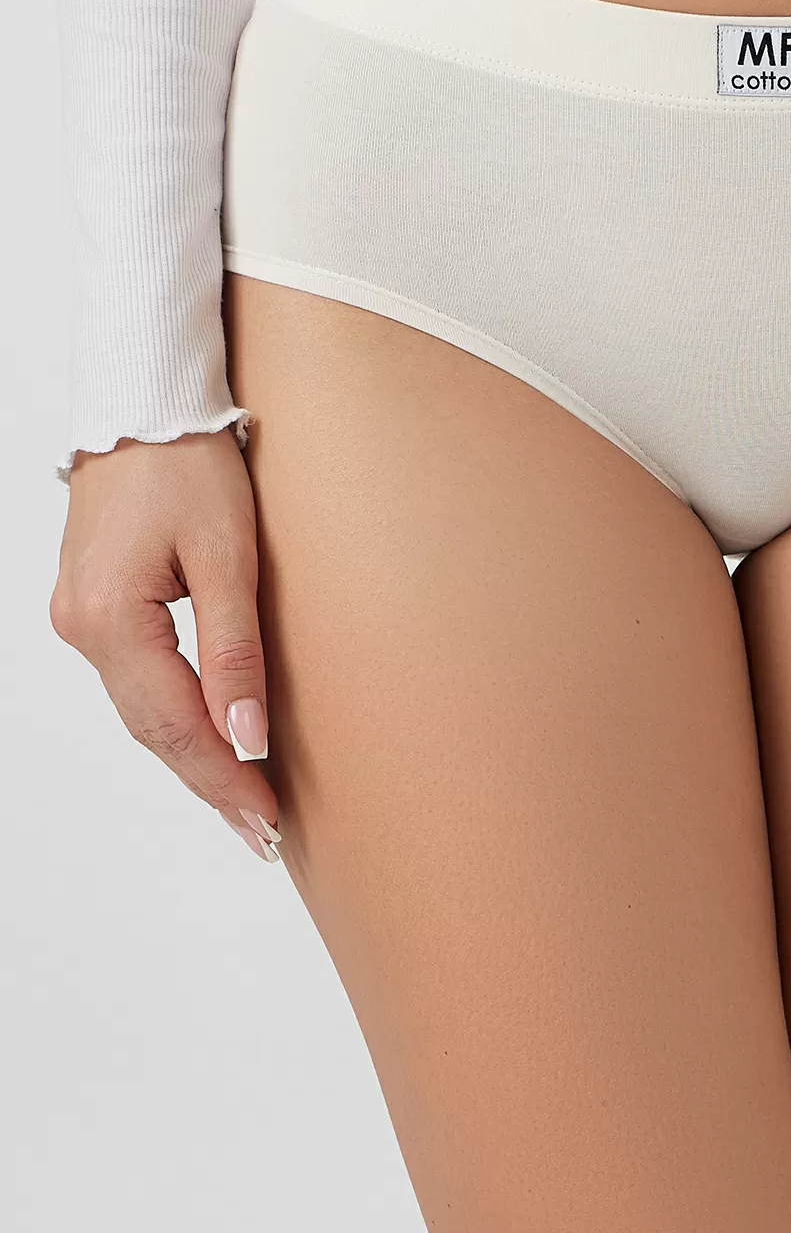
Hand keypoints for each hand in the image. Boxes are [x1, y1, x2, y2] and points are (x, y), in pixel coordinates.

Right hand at [50, 430, 282, 861]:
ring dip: (194, 754)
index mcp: (110, 619)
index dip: (223, 779)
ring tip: (245, 802)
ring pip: (143, 709)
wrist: (146, 399)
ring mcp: (80, 616)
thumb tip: (247, 739)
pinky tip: (211, 738)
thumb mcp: (228, 555)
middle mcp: (81, 626)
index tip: (267, 822)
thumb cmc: (190, 462)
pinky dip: (175, 715)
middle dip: (211, 781)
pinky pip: (137, 680)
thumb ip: (236, 652)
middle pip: (153, 728)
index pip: (175, 725)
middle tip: (264, 834)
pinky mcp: (94, 603)